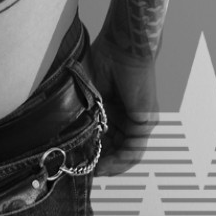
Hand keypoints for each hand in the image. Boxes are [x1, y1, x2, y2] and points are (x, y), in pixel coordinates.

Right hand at [88, 31, 158, 174]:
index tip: (78, 161)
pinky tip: (109, 163)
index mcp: (113, 107)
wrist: (124, 44)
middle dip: (101, 162)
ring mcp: (138, 120)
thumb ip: (82, 112)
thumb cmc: (105, 58)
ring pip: (126, 152)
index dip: (92, 150)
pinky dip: (123, 159)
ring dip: (111, 164)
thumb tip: (69, 135)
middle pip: (115, 147)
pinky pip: (136, 147)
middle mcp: (127, 116)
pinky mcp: (146, 120)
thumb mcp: (87, 91)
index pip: (104, 136)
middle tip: (84, 171)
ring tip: (95, 171)